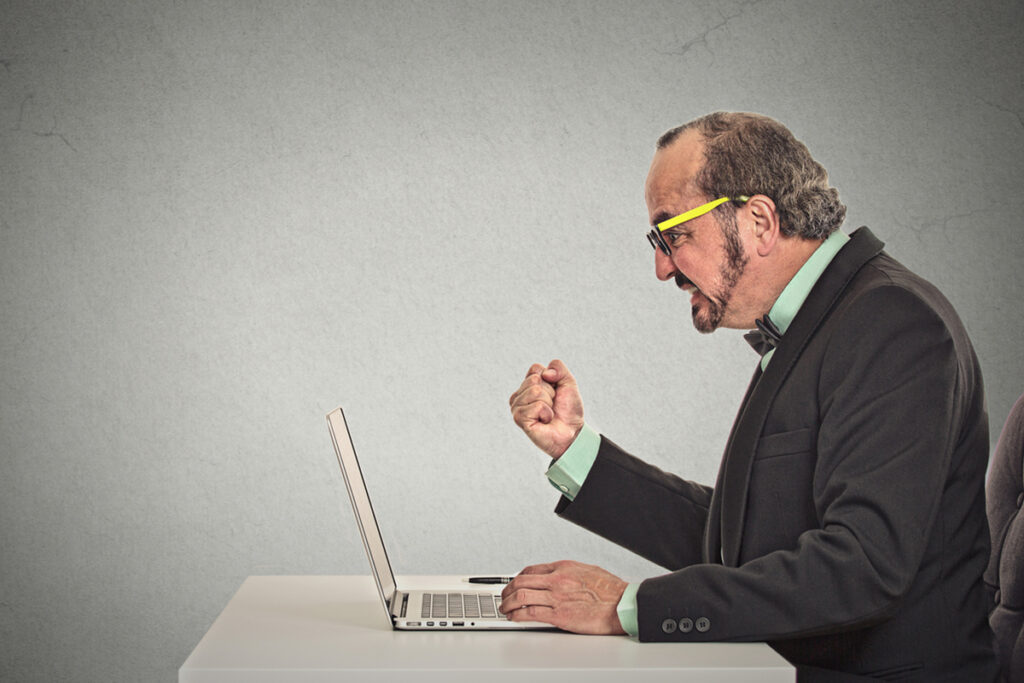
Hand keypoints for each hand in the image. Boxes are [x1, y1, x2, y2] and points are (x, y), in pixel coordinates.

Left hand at [499, 560, 627, 634]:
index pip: (531, 569)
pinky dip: (517, 616)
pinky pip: (531, 614)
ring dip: (508, 603)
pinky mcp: (559, 615)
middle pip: (521, 581)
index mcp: (564, 567)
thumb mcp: (587, 570)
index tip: (513, 584)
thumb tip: (555, 576)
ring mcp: (557, 597)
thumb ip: (568, 572)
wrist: (623, 604)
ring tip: (505, 609)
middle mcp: (557, 580)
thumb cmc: (611, 590)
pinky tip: (514, 618)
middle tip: (503, 596)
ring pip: (521, 596)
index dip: (517, 578)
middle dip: (507, 589)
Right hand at [508, 359, 583, 457]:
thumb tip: (545, 373)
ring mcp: (517, 407)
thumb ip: (558, 368)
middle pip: (534, 379)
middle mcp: (519, 395)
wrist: (572, 432)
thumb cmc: (568, 410)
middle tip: (552, 405)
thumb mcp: (569, 383)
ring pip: (535, 391)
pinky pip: (536, 406)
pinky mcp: (519, 418)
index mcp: (528, 385)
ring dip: (548, 403)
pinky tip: (544, 421)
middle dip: (550, 392)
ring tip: (548, 414)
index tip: (555, 392)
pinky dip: (546, 413)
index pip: (535, 368)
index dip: (551, 380)